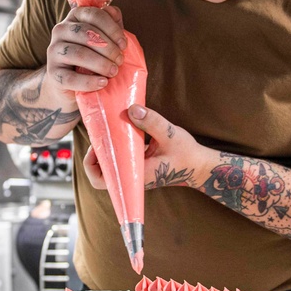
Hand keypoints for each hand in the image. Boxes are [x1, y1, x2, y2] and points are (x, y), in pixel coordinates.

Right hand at [46, 5, 126, 96]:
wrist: (72, 84)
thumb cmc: (92, 56)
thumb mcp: (103, 38)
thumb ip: (111, 23)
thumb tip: (114, 11)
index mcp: (74, 17)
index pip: (93, 15)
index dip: (112, 29)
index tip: (124, 45)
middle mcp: (60, 30)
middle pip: (86, 33)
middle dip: (108, 48)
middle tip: (120, 61)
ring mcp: (54, 51)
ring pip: (79, 54)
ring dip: (101, 63)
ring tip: (113, 72)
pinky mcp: (52, 73)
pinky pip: (71, 77)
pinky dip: (90, 81)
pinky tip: (102, 83)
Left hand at [83, 104, 203, 190]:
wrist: (199, 167)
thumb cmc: (187, 154)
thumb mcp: (170, 134)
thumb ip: (151, 122)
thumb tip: (131, 109)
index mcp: (135, 175)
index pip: (101, 181)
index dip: (91, 164)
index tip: (96, 146)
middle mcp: (132, 178)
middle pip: (100, 175)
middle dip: (94, 156)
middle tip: (100, 136)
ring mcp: (135, 174)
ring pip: (110, 168)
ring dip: (105, 152)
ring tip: (107, 132)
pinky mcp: (139, 167)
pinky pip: (121, 161)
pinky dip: (116, 149)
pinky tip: (119, 132)